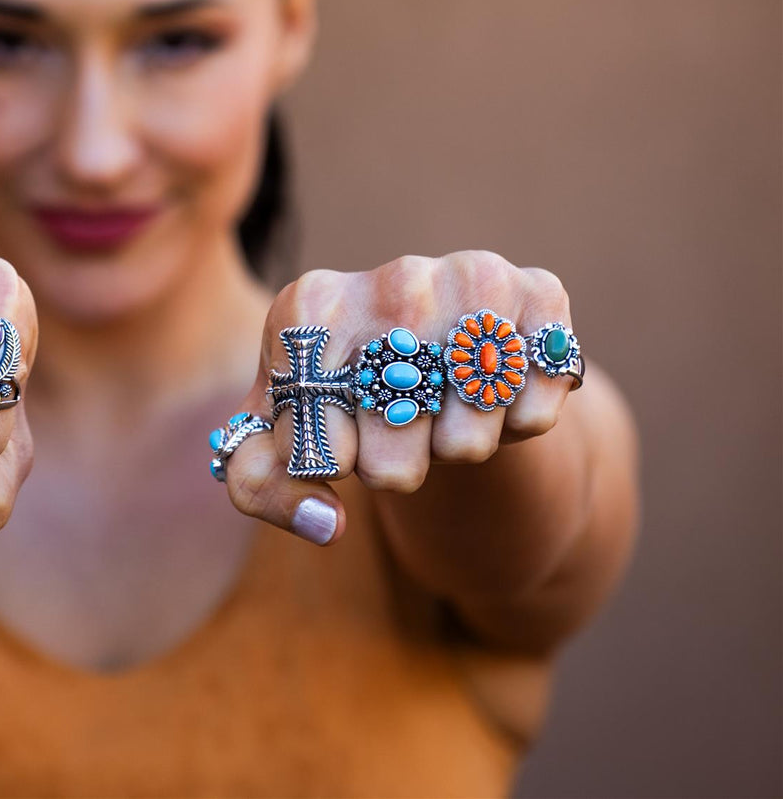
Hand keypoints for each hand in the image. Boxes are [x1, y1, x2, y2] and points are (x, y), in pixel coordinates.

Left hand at [222, 251, 575, 545]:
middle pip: (395, 442)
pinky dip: (519, 424)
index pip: (320, 443)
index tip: (342, 438)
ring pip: (469, 432)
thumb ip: (262, 486)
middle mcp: (392, 279)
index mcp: (309, 306)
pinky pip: (536, 404)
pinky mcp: (539, 289)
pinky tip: (494, 396)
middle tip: (396, 433)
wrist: (427, 356)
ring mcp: (470, 277)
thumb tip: (326, 525)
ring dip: (457, 447)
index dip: (336, 462)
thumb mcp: (280, 439)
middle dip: (395, 465)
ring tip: (441, 413)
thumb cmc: (341, 403)